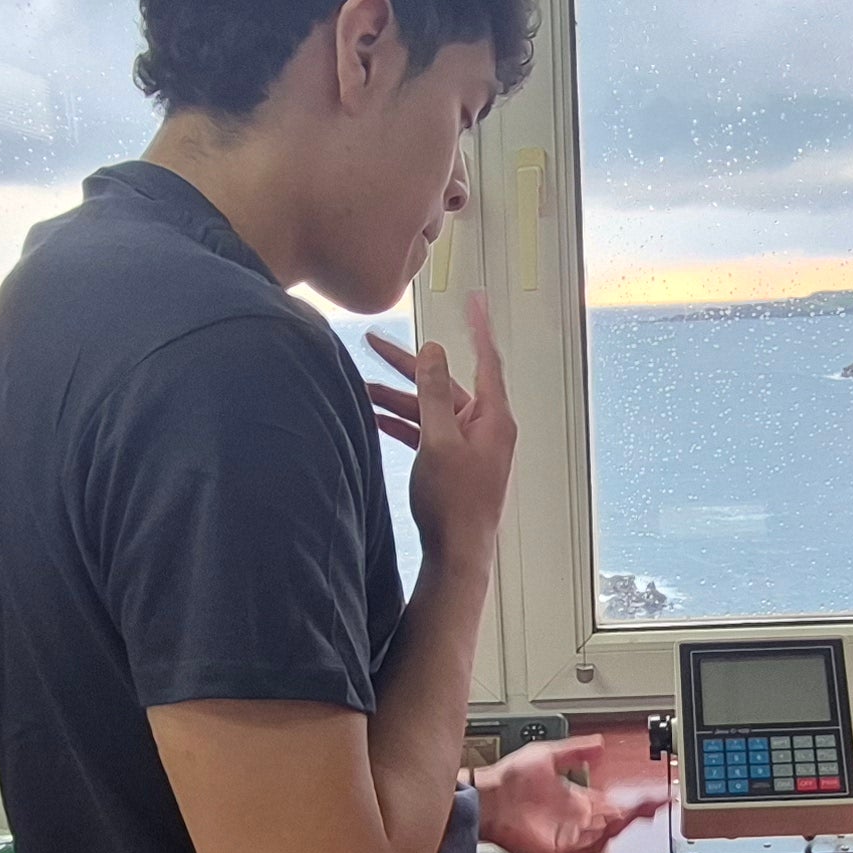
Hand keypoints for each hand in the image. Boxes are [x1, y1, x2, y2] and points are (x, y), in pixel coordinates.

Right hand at [366, 291, 514, 559]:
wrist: (457, 554)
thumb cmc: (454, 503)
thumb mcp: (438, 439)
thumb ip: (434, 392)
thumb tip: (434, 352)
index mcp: (493, 417)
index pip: (485, 359)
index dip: (477, 326)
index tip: (474, 298)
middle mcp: (485, 427)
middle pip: (444, 383)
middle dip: (408, 366)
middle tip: (375, 342)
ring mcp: (468, 446)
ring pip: (430, 409)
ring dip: (397, 399)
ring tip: (360, 387)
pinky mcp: (452, 463)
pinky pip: (426, 433)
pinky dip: (402, 424)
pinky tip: (374, 418)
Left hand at [470, 735, 663, 852]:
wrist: (487, 797)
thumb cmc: (509, 779)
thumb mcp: (548, 754)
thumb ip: (576, 751)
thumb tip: (600, 744)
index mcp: (580, 800)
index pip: (619, 802)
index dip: (640, 799)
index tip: (659, 794)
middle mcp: (578, 820)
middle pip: (618, 821)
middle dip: (639, 812)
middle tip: (655, 803)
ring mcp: (568, 836)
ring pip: (606, 835)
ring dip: (620, 824)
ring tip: (633, 812)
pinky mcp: (556, 850)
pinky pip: (583, 849)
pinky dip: (597, 840)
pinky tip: (606, 828)